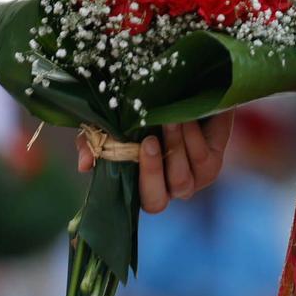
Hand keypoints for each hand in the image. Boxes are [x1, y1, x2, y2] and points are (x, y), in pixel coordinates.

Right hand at [75, 112, 233, 212]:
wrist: (191, 91)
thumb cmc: (147, 112)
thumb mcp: (113, 123)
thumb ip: (93, 143)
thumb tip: (83, 166)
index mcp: (139, 183)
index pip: (129, 203)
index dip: (124, 190)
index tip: (126, 154)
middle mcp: (165, 189)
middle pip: (155, 203)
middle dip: (150, 173)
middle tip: (149, 141)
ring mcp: (190, 181)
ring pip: (180, 181)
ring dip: (173, 148)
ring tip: (169, 120)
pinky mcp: (211, 167)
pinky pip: (201, 161)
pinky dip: (191, 139)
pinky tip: (186, 119)